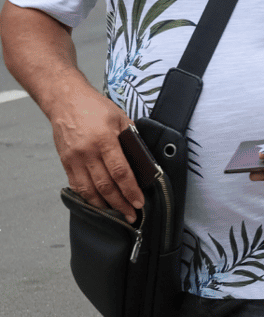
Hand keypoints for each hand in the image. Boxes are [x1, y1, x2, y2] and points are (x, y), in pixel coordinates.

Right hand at [53, 91, 139, 221]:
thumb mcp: (120, 118)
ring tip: (116, 214)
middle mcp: (88, 152)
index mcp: (105, 140)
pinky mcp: (66, 162)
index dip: (130, 190)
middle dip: (120, 203)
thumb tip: (143, 158)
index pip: (120, 172)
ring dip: (104, 205)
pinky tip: (98, 204)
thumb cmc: (94, 107)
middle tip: (131, 215)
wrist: (65, 101)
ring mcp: (74, 159)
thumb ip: (131, 138)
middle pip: (105, 185)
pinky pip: (77, 185)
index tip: (139, 201)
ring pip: (89, 190)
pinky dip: (88, 197)